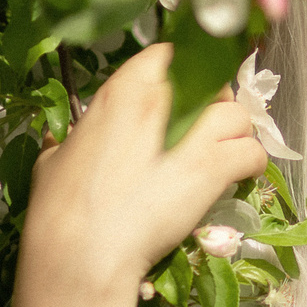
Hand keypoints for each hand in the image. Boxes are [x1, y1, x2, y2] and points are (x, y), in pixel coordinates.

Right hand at [22, 43, 269, 289]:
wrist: (82, 250)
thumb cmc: (60, 207)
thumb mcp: (53, 160)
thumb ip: (71, 141)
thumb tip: (67, 141)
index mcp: (121, 91)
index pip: (168, 56)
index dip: (181, 75)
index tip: (179, 98)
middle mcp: (161, 102)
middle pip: (211, 83)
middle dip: (213, 103)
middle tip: (203, 130)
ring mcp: (192, 135)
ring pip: (238, 114)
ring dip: (236, 133)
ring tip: (224, 153)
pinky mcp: (213, 169)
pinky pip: (252, 152)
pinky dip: (251, 163)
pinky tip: (239, 176)